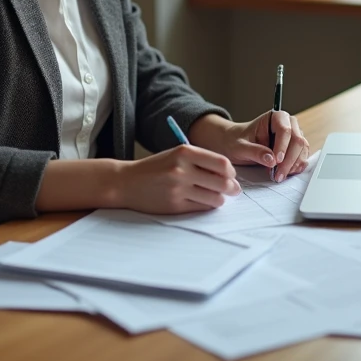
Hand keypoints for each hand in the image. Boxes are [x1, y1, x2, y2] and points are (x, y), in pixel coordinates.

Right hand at [113, 144, 240, 213]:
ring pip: (215, 198)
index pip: (222, 163)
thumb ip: (201, 160)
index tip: (232, 175)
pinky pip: (202, 208)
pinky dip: (206, 205)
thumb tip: (230, 175)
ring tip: (217, 196)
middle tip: (234, 190)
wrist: (127, 182)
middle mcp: (182, 169)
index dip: (231, 171)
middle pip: (222, 182)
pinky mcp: (175, 206)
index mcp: (184, 152)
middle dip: (232, 188)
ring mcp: (178, 189)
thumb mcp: (177, 155)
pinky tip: (203, 201)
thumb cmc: (156, 167)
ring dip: (220, 199)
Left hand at [190, 112, 311, 181]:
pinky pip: (302, 157)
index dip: (282, 146)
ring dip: (293, 165)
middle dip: (289, 160)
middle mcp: (288, 124)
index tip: (276, 160)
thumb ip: (255, 151)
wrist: (235, 144)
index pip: (285, 129)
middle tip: (278, 174)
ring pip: (302, 150)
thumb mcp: (240, 147)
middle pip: (297, 140)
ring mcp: (294, 136)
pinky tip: (286, 173)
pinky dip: (296, 167)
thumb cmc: (237, 141)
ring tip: (279, 176)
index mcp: (275, 117)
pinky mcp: (295, 148)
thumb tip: (271, 160)